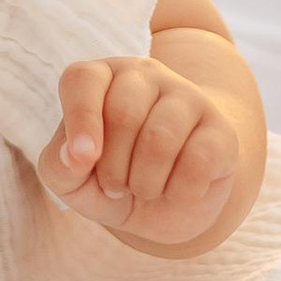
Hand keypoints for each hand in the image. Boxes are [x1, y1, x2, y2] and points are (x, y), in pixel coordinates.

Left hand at [40, 56, 245, 249]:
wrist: (170, 205)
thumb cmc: (113, 180)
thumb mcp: (73, 182)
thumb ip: (59, 166)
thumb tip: (76, 153)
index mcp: (103, 78)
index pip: (83, 80)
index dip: (80, 120)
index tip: (84, 159)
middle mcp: (146, 76)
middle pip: (123, 114)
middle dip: (113, 168)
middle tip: (116, 186)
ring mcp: (188, 97)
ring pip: (160, 138)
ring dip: (145, 183)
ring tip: (145, 188)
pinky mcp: (221, 129)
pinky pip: (198, 161)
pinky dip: (180, 192)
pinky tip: (177, 190)